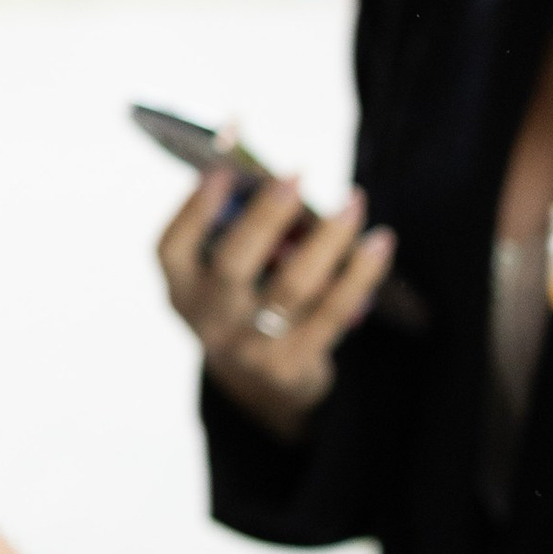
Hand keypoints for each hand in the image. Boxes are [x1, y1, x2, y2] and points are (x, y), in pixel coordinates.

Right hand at [156, 157, 392, 437]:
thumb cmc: (247, 300)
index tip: (222, 171)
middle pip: (234, 264)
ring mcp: (250, 349)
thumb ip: (241, 227)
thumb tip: (277, 175)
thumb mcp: (223, 272)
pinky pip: (334, 311)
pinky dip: (361, 272)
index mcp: (182, 289)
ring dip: (328, 238)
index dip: (194, 209)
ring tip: (353, 200)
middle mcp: (209, 320)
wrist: (261, 382)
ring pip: (293, 286)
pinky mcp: (293, 365)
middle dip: (265, 216)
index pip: (172, 248)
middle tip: (297, 176)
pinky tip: (380, 241)